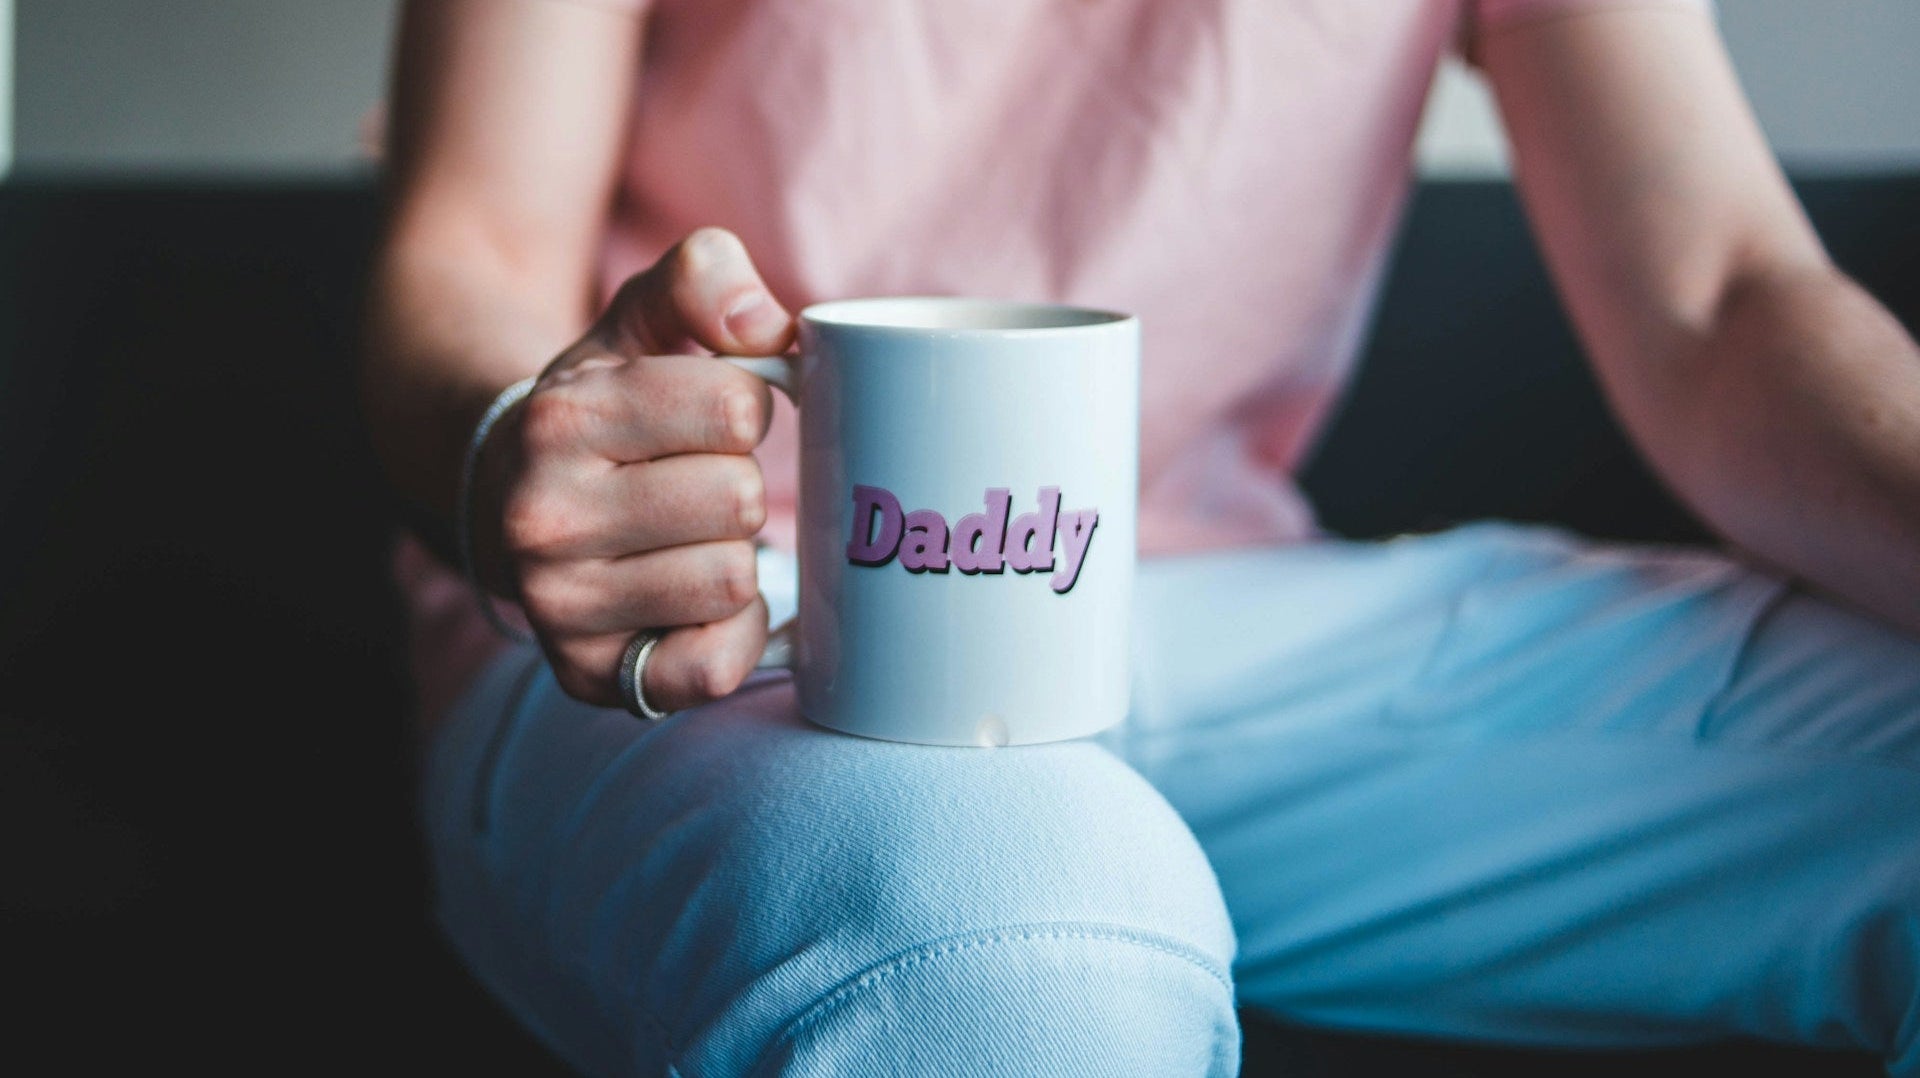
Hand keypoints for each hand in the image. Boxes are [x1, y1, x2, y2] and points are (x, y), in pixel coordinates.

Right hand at [472, 227, 794, 709]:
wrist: (503, 497)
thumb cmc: (599, 409)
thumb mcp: (636, 321)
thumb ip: (703, 278)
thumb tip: (770, 327)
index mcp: (561, 420)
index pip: (736, 407)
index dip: (745, 405)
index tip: (711, 416)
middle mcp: (543, 519)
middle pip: (738, 498)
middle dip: (737, 482)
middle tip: (695, 483)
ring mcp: (561, 606)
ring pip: (733, 579)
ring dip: (734, 555)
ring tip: (688, 538)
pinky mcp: (591, 674)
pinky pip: (714, 665)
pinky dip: (729, 634)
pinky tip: (697, 602)